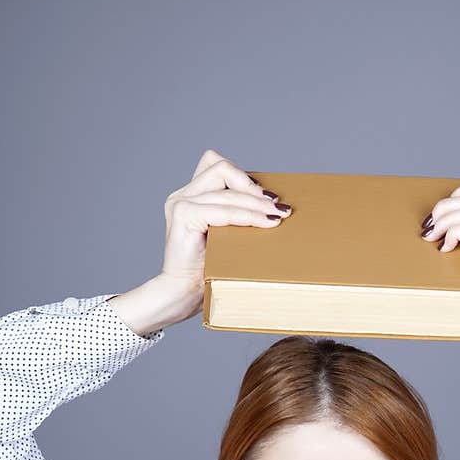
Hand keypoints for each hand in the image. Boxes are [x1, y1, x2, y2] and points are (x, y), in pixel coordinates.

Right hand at [160, 149, 291, 313]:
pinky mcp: (182, 215)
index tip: (268, 197)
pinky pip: (222, 210)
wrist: (183, 294)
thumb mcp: (225, 235)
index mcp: (191, 196)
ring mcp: (180, 203)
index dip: (244, 176)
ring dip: (256, 204)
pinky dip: (246, 216)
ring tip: (278, 216)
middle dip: (253, 186)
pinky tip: (265, 223)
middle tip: (279, 206)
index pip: (217, 165)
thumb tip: (273, 204)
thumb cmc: (207, 270)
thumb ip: (235, 215)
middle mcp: (183, 195)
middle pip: (222, 169)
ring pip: (226, 191)